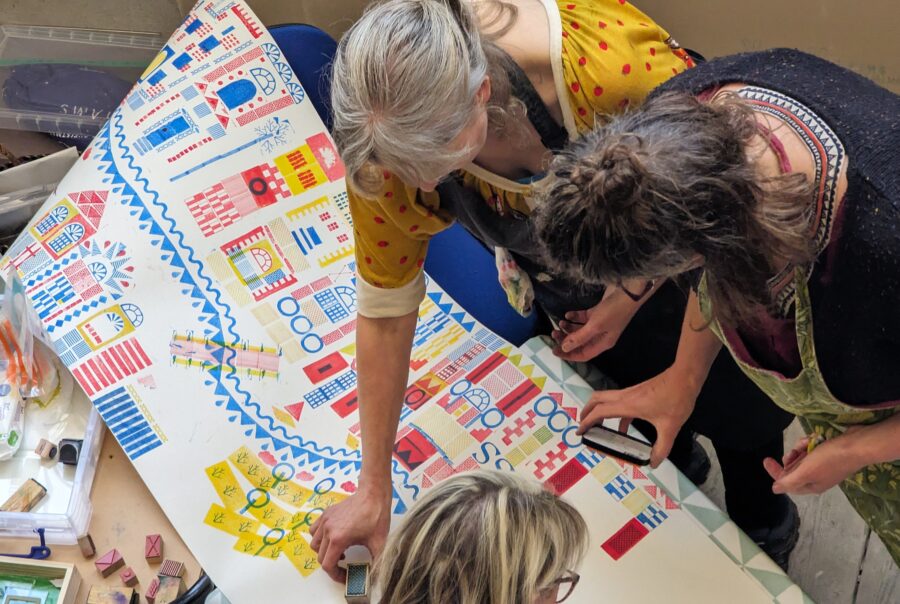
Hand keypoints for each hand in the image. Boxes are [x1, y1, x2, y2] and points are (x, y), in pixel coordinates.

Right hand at [309, 488, 390, 581]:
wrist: (373, 494)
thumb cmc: (376, 516)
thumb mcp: (379, 543)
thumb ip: (377, 564)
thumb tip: (376, 579)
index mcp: (338, 539)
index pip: (327, 566)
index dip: (336, 576)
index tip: (346, 577)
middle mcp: (327, 530)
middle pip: (320, 557)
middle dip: (332, 565)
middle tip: (345, 567)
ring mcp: (325, 520)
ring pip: (315, 544)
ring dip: (324, 552)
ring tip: (339, 552)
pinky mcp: (326, 513)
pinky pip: (314, 530)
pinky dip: (320, 538)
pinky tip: (333, 538)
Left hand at [552, 288, 640, 361]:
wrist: (628, 292)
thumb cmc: (613, 311)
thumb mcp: (594, 326)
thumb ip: (579, 338)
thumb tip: (564, 348)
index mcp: (602, 343)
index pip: (583, 355)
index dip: (568, 355)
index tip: (554, 350)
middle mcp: (601, 336)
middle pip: (580, 342)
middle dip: (566, 339)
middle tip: (553, 333)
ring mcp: (600, 323)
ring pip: (580, 330)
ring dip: (569, 328)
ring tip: (559, 322)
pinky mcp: (598, 312)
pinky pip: (583, 318)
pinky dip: (575, 317)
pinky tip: (568, 314)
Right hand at [576, 367, 698, 466]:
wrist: (685, 377)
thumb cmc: (676, 399)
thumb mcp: (670, 428)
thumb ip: (662, 448)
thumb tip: (654, 463)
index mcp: (628, 405)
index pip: (599, 412)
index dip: (587, 422)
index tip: (580, 432)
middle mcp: (625, 397)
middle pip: (596, 400)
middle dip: (586, 412)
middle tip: (584, 426)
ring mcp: (631, 393)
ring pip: (606, 399)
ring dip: (599, 411)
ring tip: (599, 428)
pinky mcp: (637, 392)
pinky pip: (619, 403)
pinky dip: (615, 414)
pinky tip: (624, 428)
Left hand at [763, 428, 865, 494]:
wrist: (857, 445)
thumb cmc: (830, 459)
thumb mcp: (806, 471)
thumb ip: (789, 481)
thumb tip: (775, 489)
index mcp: (811, 486)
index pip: (787, 482)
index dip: (775, 472)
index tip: (766, 460)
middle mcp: (817, 478)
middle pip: (794, 469)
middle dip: (792, 457)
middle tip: (795, 451)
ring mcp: (824, 466)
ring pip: (802, 457)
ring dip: (801, 448)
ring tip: (806, 442)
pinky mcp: (829, 454)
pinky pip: (812, 449)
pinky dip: (810, 443)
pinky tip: (814, 438)